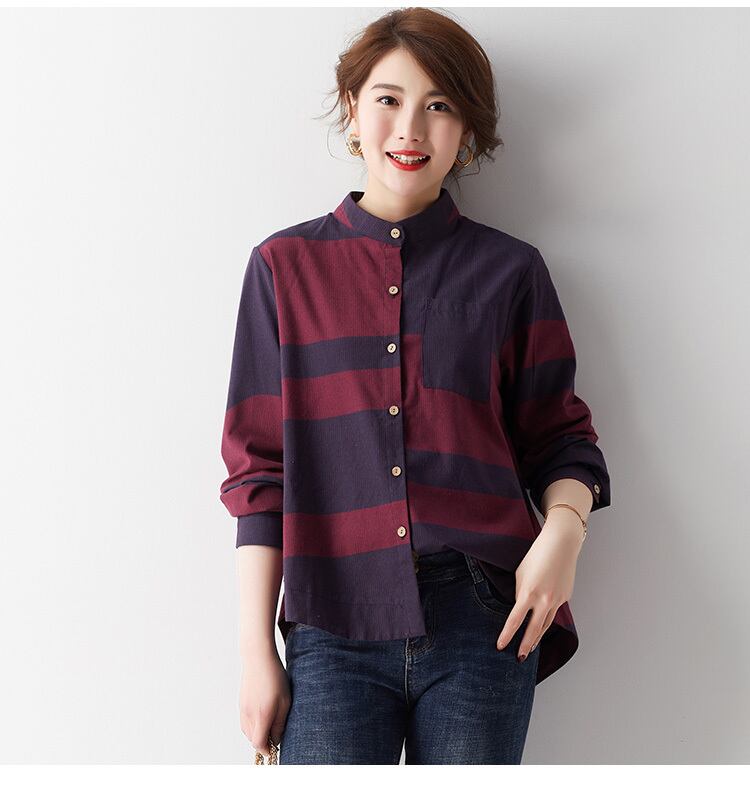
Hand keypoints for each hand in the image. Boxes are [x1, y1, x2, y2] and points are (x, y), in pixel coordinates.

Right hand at [239, 646, 290, 757]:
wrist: (257, 658)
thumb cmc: (275, 677)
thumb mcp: (285, 700)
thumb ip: (280, 722)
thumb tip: (276, 739)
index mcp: (262, 716)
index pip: (259, 744)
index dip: (267, 750)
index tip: (275, 749)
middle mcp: (249, 715)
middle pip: (252, 740)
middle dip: (263, 741)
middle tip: (275, 733)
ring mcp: (243, 709)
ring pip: (248, 731)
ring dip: (257, 733)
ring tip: (270, 722)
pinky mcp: (241, 703)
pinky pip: (245, 721)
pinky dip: (252, 724)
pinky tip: (262, 714)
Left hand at [495, 512, 582, 660]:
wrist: (561, 545)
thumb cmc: (537, 555)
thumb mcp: (521, 573)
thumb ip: (520, 592)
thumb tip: (521, 606)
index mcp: (528, 593)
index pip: (515, 621)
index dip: (507, 635)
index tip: (500, 646)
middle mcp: (544, 600)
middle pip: (533, 630)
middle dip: (525, 646)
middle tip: (519, 658)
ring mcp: (557, 600)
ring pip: (546, 625)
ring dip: (537, 638)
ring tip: (530, 649)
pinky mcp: (566, 597)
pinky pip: (554, 612)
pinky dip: (547, 619)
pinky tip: (542, 625)